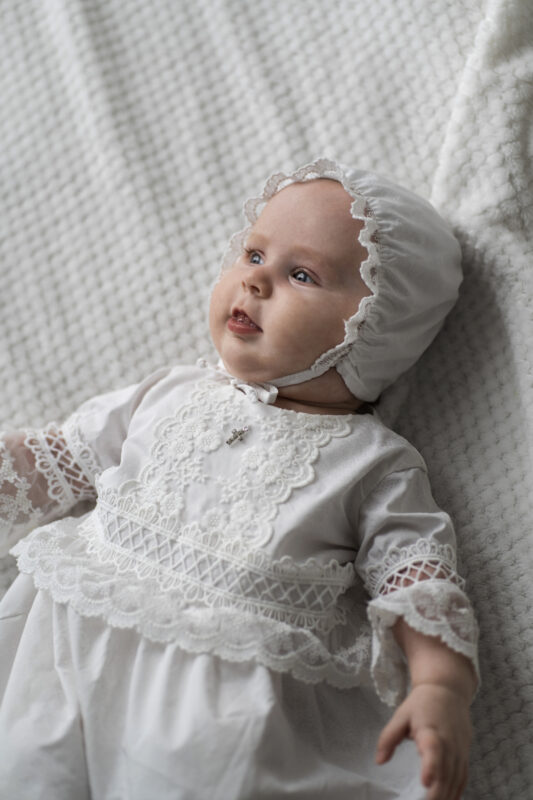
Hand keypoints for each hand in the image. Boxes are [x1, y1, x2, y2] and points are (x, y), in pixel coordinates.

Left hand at [375, 683, 471, 799]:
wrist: (448, 690)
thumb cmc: (421, 704)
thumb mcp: (401, 716)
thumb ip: (388, 738)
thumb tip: (379, 761)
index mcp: (431, 730)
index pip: (433, 749)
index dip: (431, 767)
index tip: (425, 782)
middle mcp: (449, 742)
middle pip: (446, 772)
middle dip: (437, 794)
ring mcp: (460, 749)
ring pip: (456, 778)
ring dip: (446, 796)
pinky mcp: (465, 754)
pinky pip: (463, 777)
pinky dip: (457, 791)